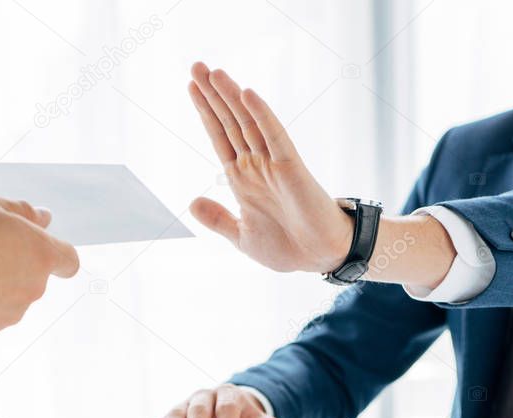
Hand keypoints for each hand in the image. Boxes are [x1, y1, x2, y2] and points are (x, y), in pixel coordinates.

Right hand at [0, 194, 79, 336]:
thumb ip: (23, 212)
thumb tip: (44, 218)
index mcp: (42, 256)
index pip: (69, 261)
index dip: (55, 253)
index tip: (35, 246)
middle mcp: (34, 288)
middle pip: (35, 277)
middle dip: (17, 264)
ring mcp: (12, 312)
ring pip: (12, 296)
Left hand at [187, 62, 353, 273]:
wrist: (321, 257)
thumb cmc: (287, 248)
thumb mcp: (242, 237)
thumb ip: (218, 219)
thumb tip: (191, 203)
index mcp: (242, 180)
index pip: (220, 137)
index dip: (206, 112)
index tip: (191, 87)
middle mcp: (256, 165)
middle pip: (230, 122)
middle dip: (212, 95)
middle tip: (196, 65)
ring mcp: (273, 164)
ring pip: (248, 123)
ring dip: (231, 97)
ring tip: (213, 72)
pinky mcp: (291, 167)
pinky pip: (274, 136)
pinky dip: (261, 115)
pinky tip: (247, 94)